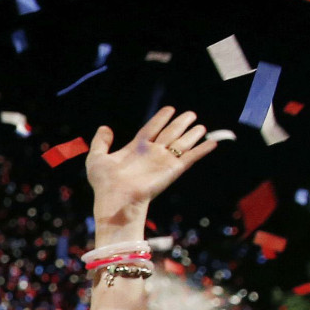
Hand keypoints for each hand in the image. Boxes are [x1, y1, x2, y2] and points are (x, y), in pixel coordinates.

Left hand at [86, 107, 215, 223]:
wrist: (116, 200)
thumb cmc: (105, 184)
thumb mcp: (96, 158)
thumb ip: (100, 142)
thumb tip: (105, 128)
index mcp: (135, 150)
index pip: (150, 129)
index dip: (160, 119)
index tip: (169, 109)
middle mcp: (151, 154)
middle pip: (169, 134)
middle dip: (180, 123)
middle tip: (191, 114)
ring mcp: (163, 162)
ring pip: (181, 143)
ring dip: (192, 134)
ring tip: (200, 126)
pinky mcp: (173, 170)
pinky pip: (190, 157)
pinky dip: (202, 150)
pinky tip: (212, 143)